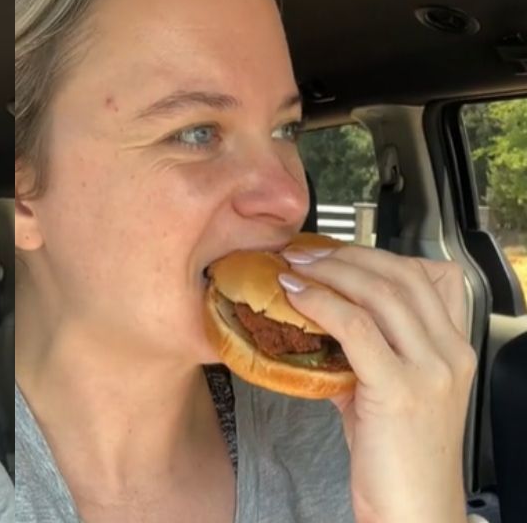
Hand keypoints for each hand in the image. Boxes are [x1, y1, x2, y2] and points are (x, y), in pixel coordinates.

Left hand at [280, 245, 476, 522]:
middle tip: (303, 251)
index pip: (426, 276)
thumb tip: (318, 324)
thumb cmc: (398, 458)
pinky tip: (294, 295)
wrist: (414, 510)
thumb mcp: (386, 393)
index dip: (376, 255)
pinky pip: (356, 327)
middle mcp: (450, 353)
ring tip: (293, 265)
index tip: (335, 251)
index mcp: (454, 348)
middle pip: (401, 275)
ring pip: (380, 293)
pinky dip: (321, 303)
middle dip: (346, 254)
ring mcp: (430, 369)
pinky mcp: (400, 389)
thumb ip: (364, 354)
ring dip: (329, 271)